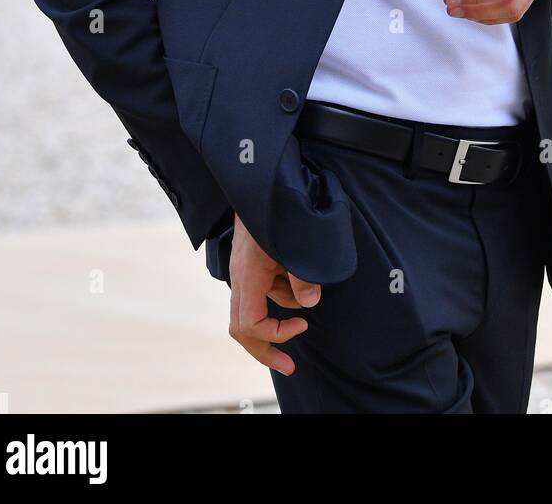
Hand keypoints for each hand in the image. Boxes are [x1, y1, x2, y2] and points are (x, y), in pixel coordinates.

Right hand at [228, 213, 320, 374]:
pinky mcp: (251, 266)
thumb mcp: (294, 244)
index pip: (250, 324)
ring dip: (285, 305)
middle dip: (266, 349)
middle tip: (290, 366)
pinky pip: (265, 290)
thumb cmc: (276, 212)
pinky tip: (299, 271)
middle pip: (242, 329)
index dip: (276, 334)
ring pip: (258, 307)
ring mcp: (244, 273)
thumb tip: (310, 303)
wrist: (260, 185)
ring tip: (308, 282)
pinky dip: (282, 290)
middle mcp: (240, 279)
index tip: (303, 324)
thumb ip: (302, 275)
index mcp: (248, 277)